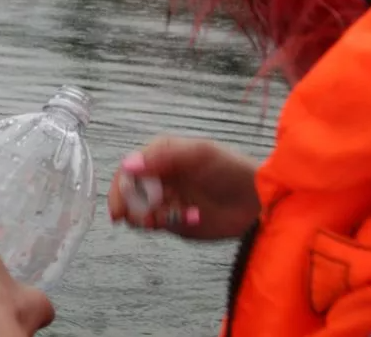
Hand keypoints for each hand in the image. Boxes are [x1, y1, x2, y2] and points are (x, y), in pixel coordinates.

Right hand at [108, 136, 259, 239]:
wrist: (259, 201)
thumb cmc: (230, 169)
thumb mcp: (198, 155)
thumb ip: (162, 157)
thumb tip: (128, 165)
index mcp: (159, 154)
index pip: (128, 171)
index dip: (120, 189)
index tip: (120, 207)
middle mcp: (157, 176)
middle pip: (128, 193)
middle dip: (132, 207)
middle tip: (145, 218)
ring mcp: (164, 199)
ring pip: (138, 210)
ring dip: (148, 217)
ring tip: (169, 218)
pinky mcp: (174, 220)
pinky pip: (156, 224)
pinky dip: (167, 224)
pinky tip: (190, 218)